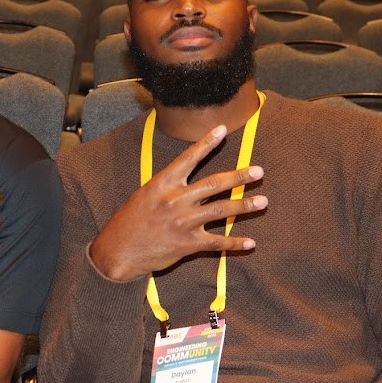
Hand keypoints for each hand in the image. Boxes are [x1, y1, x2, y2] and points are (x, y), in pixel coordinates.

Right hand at [89, 125, 264, 281]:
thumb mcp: (144, 196)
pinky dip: (235, 243)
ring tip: (263, 201)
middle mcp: (175, 201)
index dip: (206, 144)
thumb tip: (192, 182)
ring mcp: (183, 223)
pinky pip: (217, 242)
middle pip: (214, 184)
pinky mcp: (187, 244)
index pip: (188, 159)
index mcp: (162, 184)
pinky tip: (250, 242)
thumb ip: (168, 188)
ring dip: (244, 206)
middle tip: (258, 171)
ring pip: (221, 210)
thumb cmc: (129, 222)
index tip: (222, 130)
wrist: (118, 251)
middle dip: (239, 177)